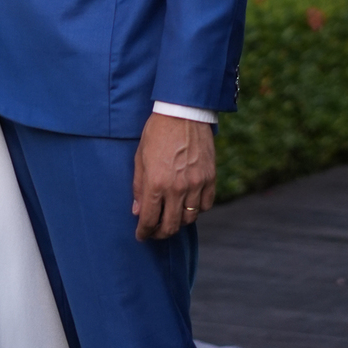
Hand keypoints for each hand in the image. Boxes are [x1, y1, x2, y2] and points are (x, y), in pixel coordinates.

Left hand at [132, 113, 216, 241]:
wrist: (183, 111)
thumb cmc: (157, 132)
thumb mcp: (140, 157)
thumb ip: (138, 186)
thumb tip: (137, 211)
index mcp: (156, 183)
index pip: (149, 220)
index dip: (144, 232)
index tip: (141, 236)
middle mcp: (177, 188)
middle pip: (171, 226)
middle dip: (160, 234)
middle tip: (155, 232)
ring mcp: (196, 184)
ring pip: (189, 218)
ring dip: (179, 222)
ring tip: (172, 218)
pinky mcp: (210, 178)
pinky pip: (206, 205)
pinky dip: (197, 210)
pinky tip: (189, 205)